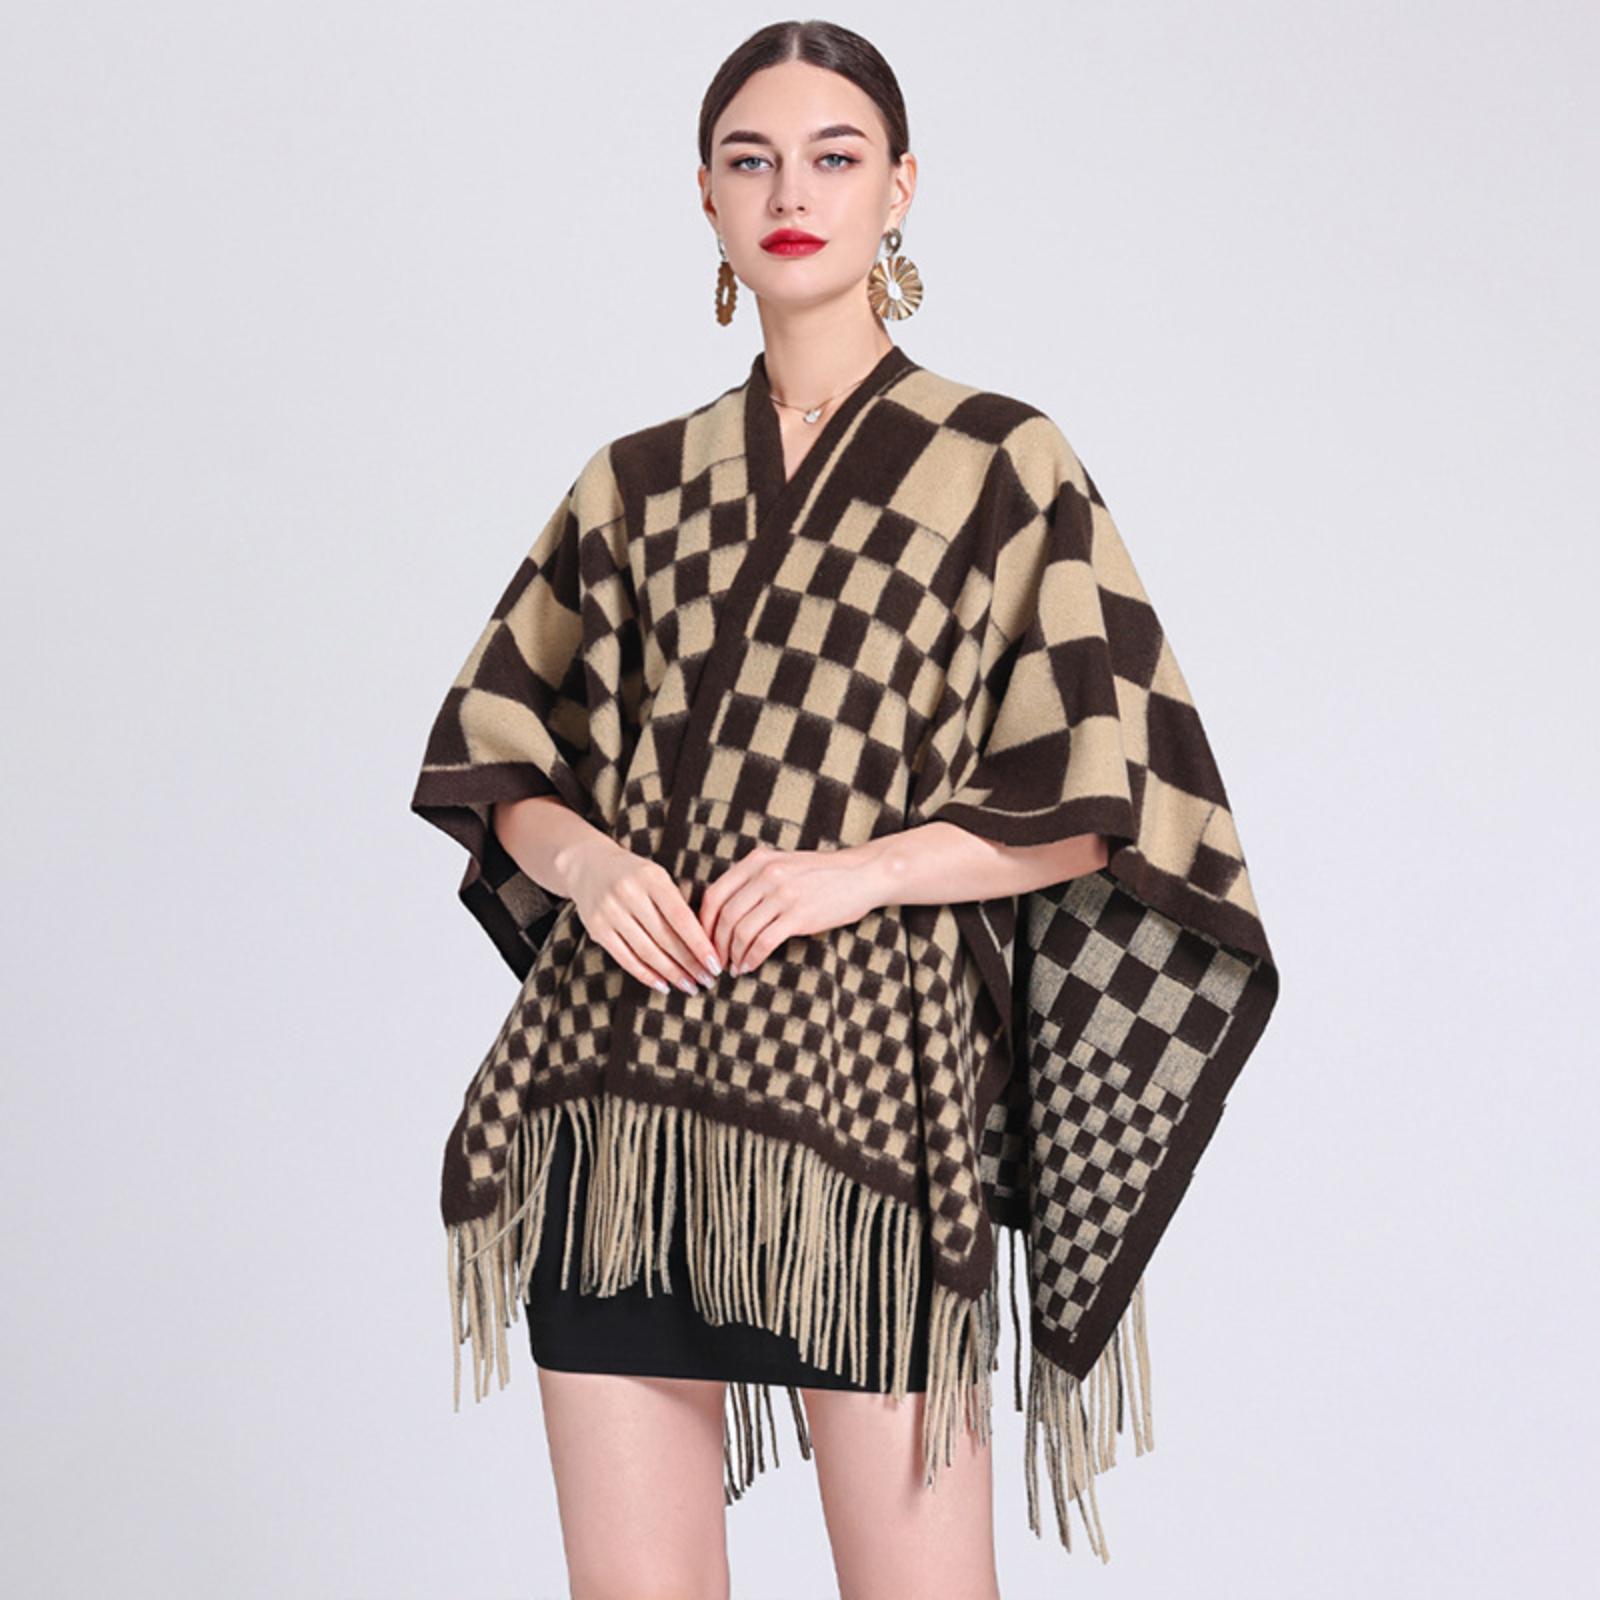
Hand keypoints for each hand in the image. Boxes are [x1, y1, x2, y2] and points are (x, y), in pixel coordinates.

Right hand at [563, 838, 722, 995]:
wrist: (588, 865)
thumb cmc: (635, 876)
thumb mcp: (658, 877)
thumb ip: (678, 904)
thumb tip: (707, 944)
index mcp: (652, 878)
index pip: (681, 918)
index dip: (700, 944)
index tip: (716, 964)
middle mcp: (629, 893)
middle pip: (665, 938)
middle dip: (690, 964)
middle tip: (708, 981)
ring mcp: (610, 912)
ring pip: (646, 951)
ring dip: (671, 974)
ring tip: (690, 986)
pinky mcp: (597, 928)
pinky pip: (625, 958)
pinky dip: (646, 975)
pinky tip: (664, 985)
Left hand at [698, 845, 882, 974]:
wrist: (862, 874)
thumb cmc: (821, 874)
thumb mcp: (782, 865)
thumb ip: (754, 880)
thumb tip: (723, 913)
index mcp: (757, 861)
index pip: (714, 894)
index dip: (704, 923)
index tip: (703, 940)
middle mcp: (766, 874)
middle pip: (725, 916)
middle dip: (715, 945)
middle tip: (716, 961)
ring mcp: (782, 894)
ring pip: (741, 932)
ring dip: (733, 955)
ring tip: (733, 967)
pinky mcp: (799, 915)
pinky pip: (763, 943)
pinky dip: (751, 959)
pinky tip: (750, 966)